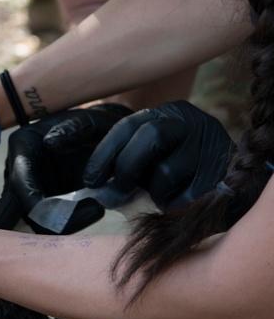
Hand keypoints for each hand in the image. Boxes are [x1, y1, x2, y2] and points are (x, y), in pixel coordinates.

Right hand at [0, 103, 132, 231]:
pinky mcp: (47, 203)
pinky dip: (69, 223)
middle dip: (36, 223)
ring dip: (62, 224)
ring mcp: (32, 190)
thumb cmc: (92, 125)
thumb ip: (71, 128)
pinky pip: (51, 223)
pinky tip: (93, 211)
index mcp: (23, 147)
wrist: (102, 135)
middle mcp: (20, 172)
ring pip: (34, 221)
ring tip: (96, 207)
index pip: (19, 182)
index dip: (33, 202)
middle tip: (71, 220)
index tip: (60, 215)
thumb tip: (50, 142)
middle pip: (14, 210)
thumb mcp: (86, 120)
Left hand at [83, 100, 233, 209]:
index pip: (127, 126)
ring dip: (154, 192)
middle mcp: (190, 122)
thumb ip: (126, 164)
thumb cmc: (179, 170)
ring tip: (159, 196)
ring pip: (168, 171)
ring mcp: (210, 144)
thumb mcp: (152, 156)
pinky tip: (177, 202)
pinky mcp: (225, 171)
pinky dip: (174, 205)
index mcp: (166, 113)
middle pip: (150, 136)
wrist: (230, 180)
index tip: (90, 180)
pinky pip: (188, 196)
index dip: (104, 154)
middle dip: (127, 168)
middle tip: (118, 191)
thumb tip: (97, 191)